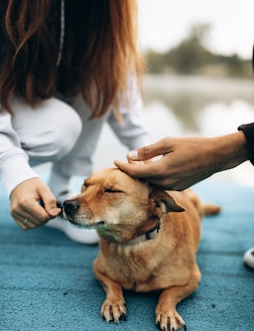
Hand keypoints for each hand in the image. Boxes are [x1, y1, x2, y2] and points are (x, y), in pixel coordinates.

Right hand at [10, 177, 60, 229]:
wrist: (20, 182)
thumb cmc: (32, 185)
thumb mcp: (44, 189)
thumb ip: (51, 202)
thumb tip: (55, 214)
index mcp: (25, 202)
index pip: (42, 217)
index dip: (51, 214)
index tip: (55, 209)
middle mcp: (18, 209)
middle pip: (38, 222)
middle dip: (46, 217)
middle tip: (47, 208)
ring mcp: (14, 213)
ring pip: (33, 226)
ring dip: (40, 221)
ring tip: (40, 210)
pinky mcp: (14, 216)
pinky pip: (26, 226)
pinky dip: (33, 223)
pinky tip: (35, 214)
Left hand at [114, 132, 248, 189]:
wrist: (215, 157)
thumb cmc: (192, 146)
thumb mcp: (168, 143)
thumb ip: (147, 151)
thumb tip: (130, 155)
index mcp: (161, 170)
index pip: (135, 172)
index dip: (123, 167)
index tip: (115, 161)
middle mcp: (166, 182)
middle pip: (142, 179)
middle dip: (133, 170)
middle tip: (128, 159)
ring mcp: (173, 187)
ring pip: (151, 182)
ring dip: (144, 174)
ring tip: (141, 162)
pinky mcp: (179, 188)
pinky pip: (161, 184)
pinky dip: (155, 177)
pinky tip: (155, 167)